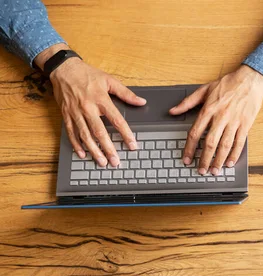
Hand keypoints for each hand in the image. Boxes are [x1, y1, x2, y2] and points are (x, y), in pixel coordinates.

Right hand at [37, 44, 145, 166]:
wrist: (63, 68)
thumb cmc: (87, 74)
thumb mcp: (109, 80)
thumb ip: (126, 93)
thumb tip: (141, 101)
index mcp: (101, 99)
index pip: (116, 120)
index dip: (126, 134)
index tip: (133, 145)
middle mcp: (88, 108)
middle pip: (99, 132)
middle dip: (108, 149)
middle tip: (116, 162)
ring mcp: (75, 112)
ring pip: (85, 135)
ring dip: (94, 151)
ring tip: (102, 162)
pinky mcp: (66, 115)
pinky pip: (71, 132)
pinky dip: (76, 144)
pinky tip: (83, 154)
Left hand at [170, 65, 262, 174]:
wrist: (250, 79)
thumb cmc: (228, 84)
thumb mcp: (205, 89)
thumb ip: (187, 102)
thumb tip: (173, 111)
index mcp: (208, 109)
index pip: (195, 133)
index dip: (189, 148)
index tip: (187, 159)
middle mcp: (221, 117)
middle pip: (210, 143)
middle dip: (204, 159)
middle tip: (201, 170)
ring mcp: (234, 122)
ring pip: (225, 145)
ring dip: (219, 160)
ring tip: (214, 171)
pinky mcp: (246, 124)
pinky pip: (239, 143)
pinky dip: (234, 154)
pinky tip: (230, 162)